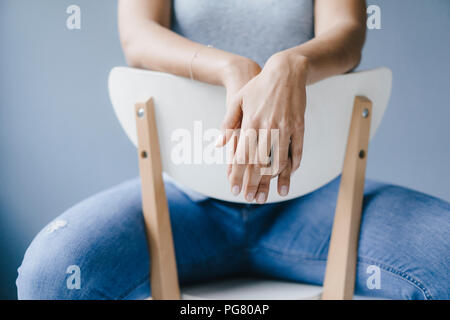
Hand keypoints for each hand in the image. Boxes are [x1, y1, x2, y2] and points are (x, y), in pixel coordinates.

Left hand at [218, 52, 307, 202]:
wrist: (286, 71)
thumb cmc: (258, 87)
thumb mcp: (238, 100)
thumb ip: (228, 124)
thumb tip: (219, 145)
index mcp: (250, 123)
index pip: (242, 156)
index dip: (238, 175)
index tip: (235, 190)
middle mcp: (267, 127)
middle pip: (259, 163)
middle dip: (254, 184)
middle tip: (251, 198)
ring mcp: (285, 127)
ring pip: (279, 160)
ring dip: (274, 180)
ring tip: (269, 193)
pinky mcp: (299, 126)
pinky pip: (297, 151)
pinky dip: (293, 165)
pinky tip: (289, 174)